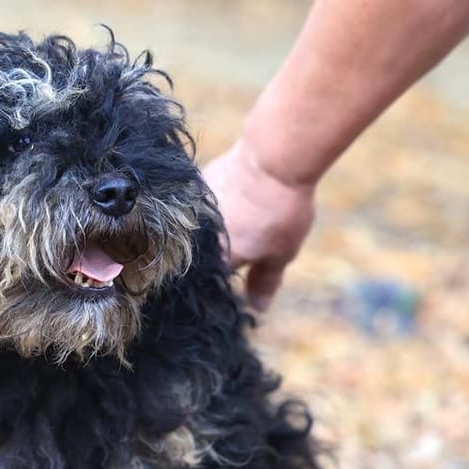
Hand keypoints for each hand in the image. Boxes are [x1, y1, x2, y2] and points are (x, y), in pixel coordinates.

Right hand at [202, 141, 315, 310]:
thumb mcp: (280, 254)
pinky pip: (193, 202)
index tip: (229, 284)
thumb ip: (264, 282)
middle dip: (210, 257)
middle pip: (195, 256)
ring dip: (206, 230)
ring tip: (230, 222)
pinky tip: (225, 199)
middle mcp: (193, 237)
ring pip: (192, 227)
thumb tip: (257, 308)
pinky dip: (204, 207)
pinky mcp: (191, 183)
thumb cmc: (279, 211)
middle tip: (233, 248)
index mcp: (214, 260)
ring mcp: (189, 208)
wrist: (271, 159)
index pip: (208, 283)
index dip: (218, 286)